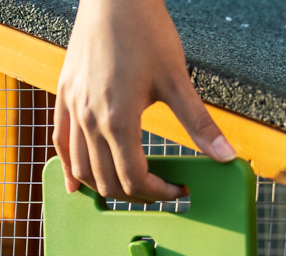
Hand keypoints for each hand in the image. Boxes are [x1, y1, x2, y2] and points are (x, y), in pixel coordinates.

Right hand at [55, 0, 235, 202]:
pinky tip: (76, 182)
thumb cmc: (144, 30)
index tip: (177, 189)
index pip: (134, 179)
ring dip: (103, 187)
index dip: (158, 194)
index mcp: (119, 120)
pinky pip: (60, 143)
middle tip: (158, 190)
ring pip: (80, 169)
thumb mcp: (177, 79)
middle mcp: (90, 119)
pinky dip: (69, 168)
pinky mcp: (63, 95)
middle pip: (107, 181)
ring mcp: (73, 108)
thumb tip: (224, 154)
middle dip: (135, 195)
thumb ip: (198, 122)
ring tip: (126, 188)